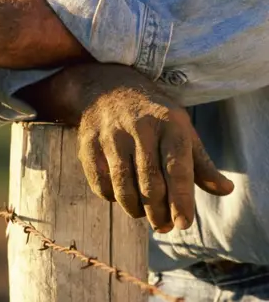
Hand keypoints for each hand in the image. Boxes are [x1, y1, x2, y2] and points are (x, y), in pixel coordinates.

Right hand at [17, 63, 233, 232]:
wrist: (106, 88)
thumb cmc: (152, 115)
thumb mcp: (180, 129)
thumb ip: (200, 162)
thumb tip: (225, 190)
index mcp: (169, 124)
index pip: (177, 169)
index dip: (181, 200)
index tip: (183, 223)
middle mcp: (139, 129)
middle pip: (150, 183)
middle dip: (158, 212)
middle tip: (163, 226)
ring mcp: (111, 136)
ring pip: (123, 186)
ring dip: (135, 209)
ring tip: (143, 215)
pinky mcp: (88, 145)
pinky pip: (101, 183)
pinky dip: (112, 197)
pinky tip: (121, 197)